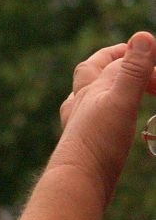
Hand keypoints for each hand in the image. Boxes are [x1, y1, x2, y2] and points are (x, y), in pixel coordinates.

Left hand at [54, 31, 155, 205]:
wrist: (76, 183)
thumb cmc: (98, 143)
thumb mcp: (121, 101)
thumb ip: (133, 71)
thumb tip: (143, 37)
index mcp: (90, 89)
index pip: (115, 61)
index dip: (139, 55)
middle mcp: (80, 103)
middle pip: (90, 71)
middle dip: (110, 59)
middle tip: (133, 58)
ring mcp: (78, 123)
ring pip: (84, 95)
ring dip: (101, 84)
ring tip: (116, 84)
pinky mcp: (81, 143)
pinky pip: (86, 119)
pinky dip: (97, 111)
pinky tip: (105, 119)